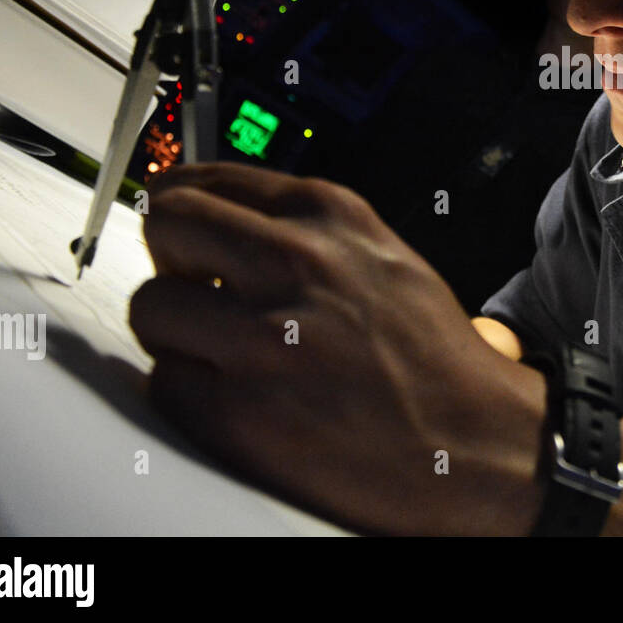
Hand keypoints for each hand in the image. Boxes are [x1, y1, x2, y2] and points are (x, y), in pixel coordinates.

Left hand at [128, 163, 546, 533]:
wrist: (470, 441)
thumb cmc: (430, 356)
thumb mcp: (381, 256)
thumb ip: (306, 232)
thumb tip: (223, 222)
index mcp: (332, 218)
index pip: (211, 181)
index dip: (182, 205)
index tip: (172, 219)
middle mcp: (295, 264)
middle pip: (168, 225)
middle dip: (170, 258)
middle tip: (191, 287)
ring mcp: (261, 338)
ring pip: (151, 305)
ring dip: (175, 332)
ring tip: (219, 353)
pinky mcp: (236, 411)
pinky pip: (163, 380)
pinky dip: (187, 391)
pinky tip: (233, 397)